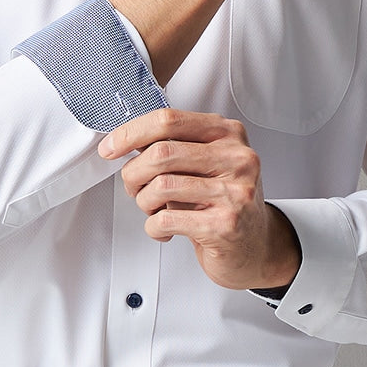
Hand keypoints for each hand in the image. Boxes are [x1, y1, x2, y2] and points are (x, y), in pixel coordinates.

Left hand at [99, 108, 300, 290]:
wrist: (256, 246)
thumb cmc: (223, 201)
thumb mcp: (206, 163)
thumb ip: (174, 146)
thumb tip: (125, 140)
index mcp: (228, 133)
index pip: (169, 120)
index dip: (130, 133)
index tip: (110, 147)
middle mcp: (236, 158)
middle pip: (161, 151)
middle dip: (133, 172)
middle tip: (133, 186)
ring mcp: (235, 191)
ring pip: (160, 186)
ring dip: (143, 201)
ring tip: (152, 209)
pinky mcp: (226, 225)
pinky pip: (166, 219)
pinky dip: (153, 227)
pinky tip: (164, 230)